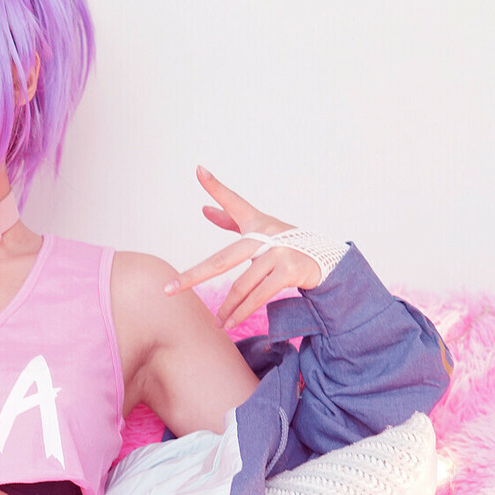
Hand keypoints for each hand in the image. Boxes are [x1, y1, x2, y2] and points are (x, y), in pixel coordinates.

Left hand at [163, 166, 319, 327]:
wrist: (326, 260)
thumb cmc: (285, 244)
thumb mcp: (259, 231)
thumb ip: (231, 220)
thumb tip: (204, 209)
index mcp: (256, 222)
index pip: (233, 202)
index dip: (216, 187)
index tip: (198, 170)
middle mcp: (266, 234)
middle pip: (222, 259)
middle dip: (193, 276)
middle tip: (169, 289)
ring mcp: (278, 252)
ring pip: (242, 286)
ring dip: (227, 309)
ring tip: (216, 323)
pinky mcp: (289, 271)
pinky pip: (259, 296)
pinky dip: (243, 312)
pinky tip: (231, 323)